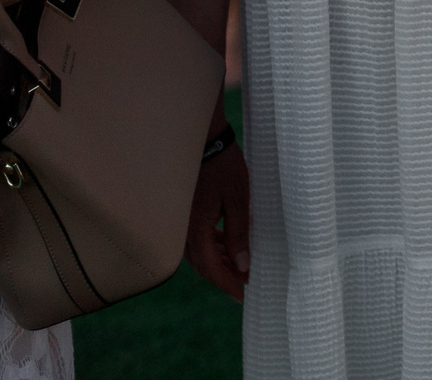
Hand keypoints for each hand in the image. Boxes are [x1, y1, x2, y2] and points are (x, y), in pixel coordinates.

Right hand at [186, 145, 250, 301]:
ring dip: (219, 261)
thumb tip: (242, 265)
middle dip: (224, 276)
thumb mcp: (238, 199)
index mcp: (196, 230)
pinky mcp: (187, 212)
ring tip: (240, 267)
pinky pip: (198, 236)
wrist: (204, 140)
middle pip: (203, 264)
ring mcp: (183, 221)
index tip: (243, 295)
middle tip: (244, 286)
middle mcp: (184, 230)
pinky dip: (213, 245)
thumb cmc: (223, 166)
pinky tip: (227, 244)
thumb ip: (238, 233)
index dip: (227, 283)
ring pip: (200, 252)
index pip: (211, 268)